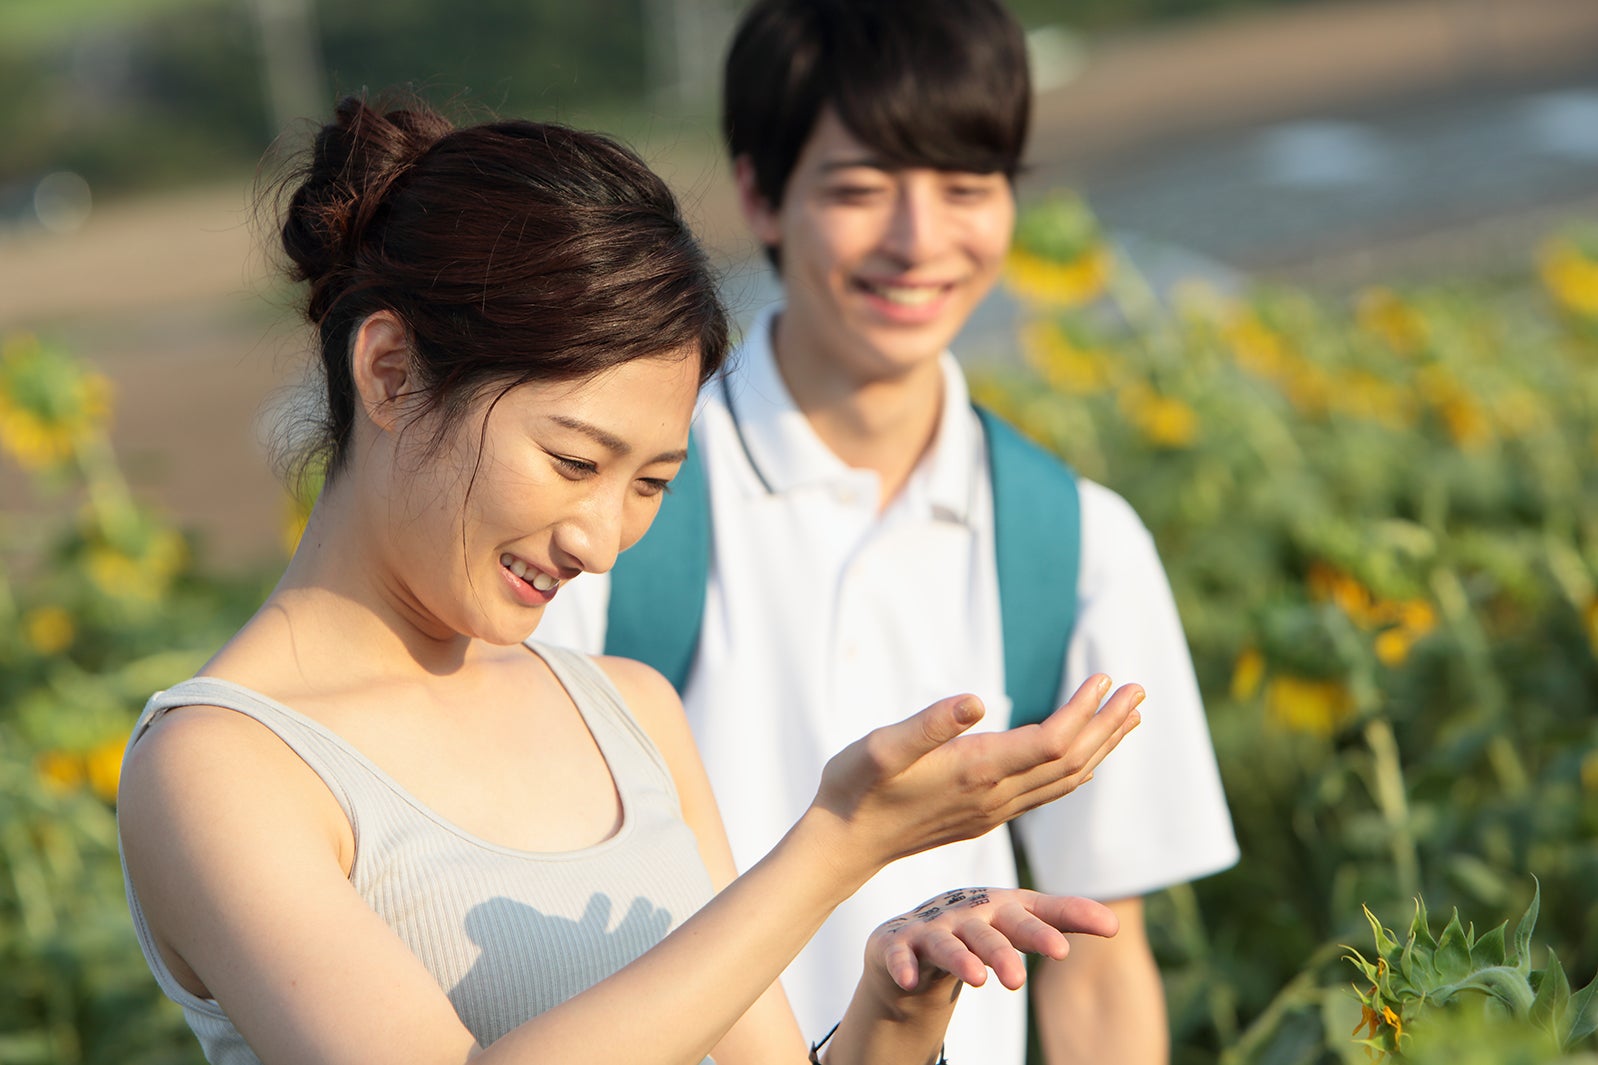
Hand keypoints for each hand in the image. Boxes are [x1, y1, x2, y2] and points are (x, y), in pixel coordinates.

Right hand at [812, 675, 1142, 876]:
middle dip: (1109, 725)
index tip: (1107, 678)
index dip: (1084, 710)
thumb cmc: (855, 787)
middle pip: (1072, 761)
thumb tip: (977, 700)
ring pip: (1065, 780)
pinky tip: (1086, 758)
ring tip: (1128, 717)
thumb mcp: (881, 747)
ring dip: (1101, 746)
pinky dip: (1076, 770)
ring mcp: (993, 810)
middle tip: (1140, 691)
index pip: (1053, 740)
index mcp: (977, 772)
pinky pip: (1046, 793)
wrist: (844, 843)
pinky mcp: (985, 816)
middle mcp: (995, 796)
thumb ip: (930, 724)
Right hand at [867, 888, 1119, 996]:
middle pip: (989, 932)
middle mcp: (967, 914)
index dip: (1056, 924)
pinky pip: (899, 955)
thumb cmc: (978, 927)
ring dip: (961, 959)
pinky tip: (910, 979)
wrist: (911, 937)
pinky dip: (904, 965)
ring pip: (947, 943)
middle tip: (1019, 979)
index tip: (1083, 940)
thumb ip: (1061, 920)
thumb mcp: (1017, 923)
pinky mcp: (897, 944)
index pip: (1033, 914)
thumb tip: (1115, 924)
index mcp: (999, 907)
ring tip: (978, 979)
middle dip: (1004, 950)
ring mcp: (930, 928)